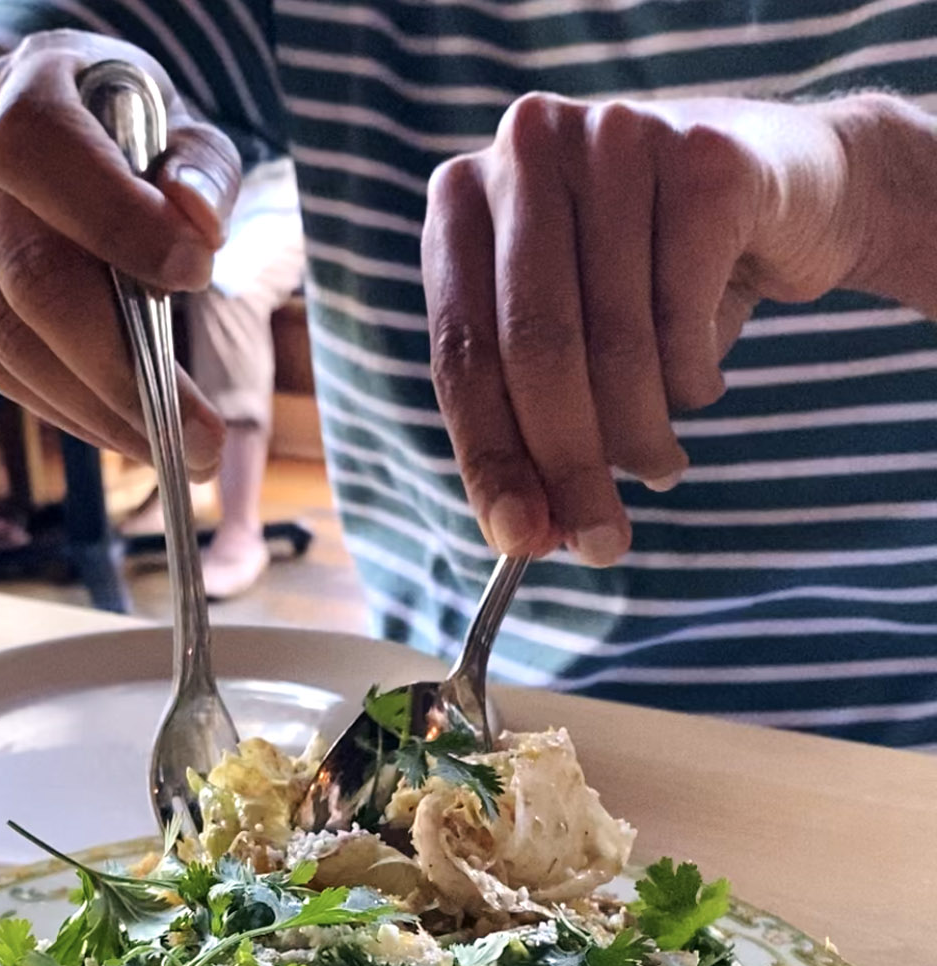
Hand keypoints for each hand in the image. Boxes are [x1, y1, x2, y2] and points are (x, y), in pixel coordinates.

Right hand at [0, 32, 241, 470]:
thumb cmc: (110, 142)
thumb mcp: (167, 129)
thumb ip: (201, 167)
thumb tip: (197, 224)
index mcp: (23, 82)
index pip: (41, 148)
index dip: (118, 219)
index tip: (197, 275)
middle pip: (29, 276)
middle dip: (122, 371)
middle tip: (198, 436)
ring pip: (6, 340)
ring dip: (95, 411)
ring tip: (169, 448)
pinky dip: (56, 408)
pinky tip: (109, 426)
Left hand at [422, 93, 876, 564]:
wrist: (788, 201)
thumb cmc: (654, 285)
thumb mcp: (574, 351)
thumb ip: (531, 428)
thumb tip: (522, 535)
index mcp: (462, 202)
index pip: (461, 354)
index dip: (490, 458)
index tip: (520, 541)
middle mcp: (526, 151)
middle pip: (535, 349)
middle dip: (570, 466)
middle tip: (601, 543)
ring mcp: (615, 139)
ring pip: (615, 341)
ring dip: (642, 435)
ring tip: (660, 464)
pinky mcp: (702, 156)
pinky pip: (686, 314)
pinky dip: (694, 379)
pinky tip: (702, 380)